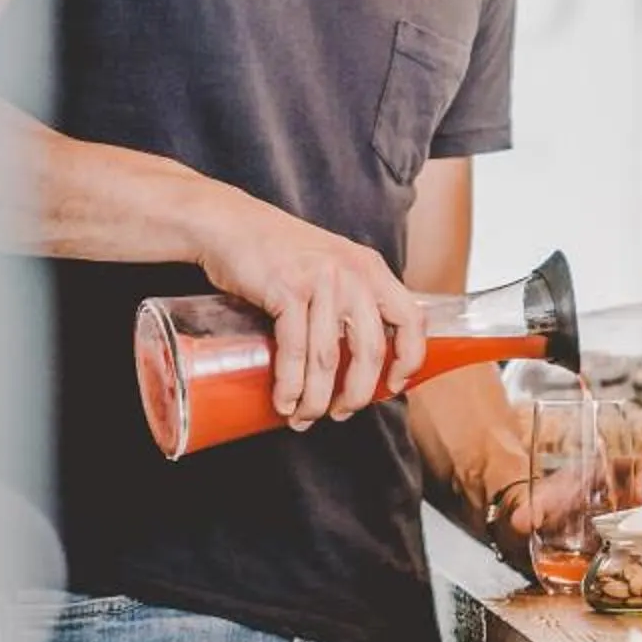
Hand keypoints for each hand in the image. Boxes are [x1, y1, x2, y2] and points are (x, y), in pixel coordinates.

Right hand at [191, 188, 427, 427]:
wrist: (229, 224)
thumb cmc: (277, 252)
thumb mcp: (330, 265)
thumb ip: (350, 298)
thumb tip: (359, 356)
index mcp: (371, 269)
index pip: (411, 319)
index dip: (410, 359)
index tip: (395, 386)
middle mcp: (353, 274)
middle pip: (371, 350)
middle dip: (357, 394)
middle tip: (341, 413)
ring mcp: (321, 281)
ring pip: (329, 358)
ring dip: (316, 398)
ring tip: (304, 417)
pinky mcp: (287, 290)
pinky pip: (295, 350)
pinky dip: (290, 385)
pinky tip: (284, 402)